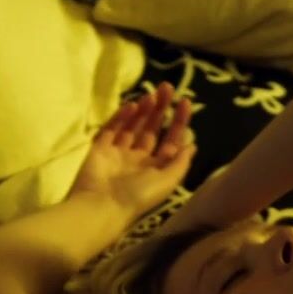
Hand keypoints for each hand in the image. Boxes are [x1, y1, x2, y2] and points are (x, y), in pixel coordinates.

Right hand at [68, 82, 196, 220]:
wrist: (101, 206)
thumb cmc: (139, 195)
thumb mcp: (168, 181)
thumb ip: (180, 163)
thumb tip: (192, 145)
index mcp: (156, 169)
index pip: (171, 140)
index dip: (179, 122)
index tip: (184, 102)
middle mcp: (138, 160)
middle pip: (152, 129)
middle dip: (160, 109)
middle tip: (165, 88)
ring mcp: (118, 153)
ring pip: (133, 126)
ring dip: (143, 111)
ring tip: (150, 95)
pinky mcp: (100, 149)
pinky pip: (111, 129)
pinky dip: (121, 117)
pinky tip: (132, 105)